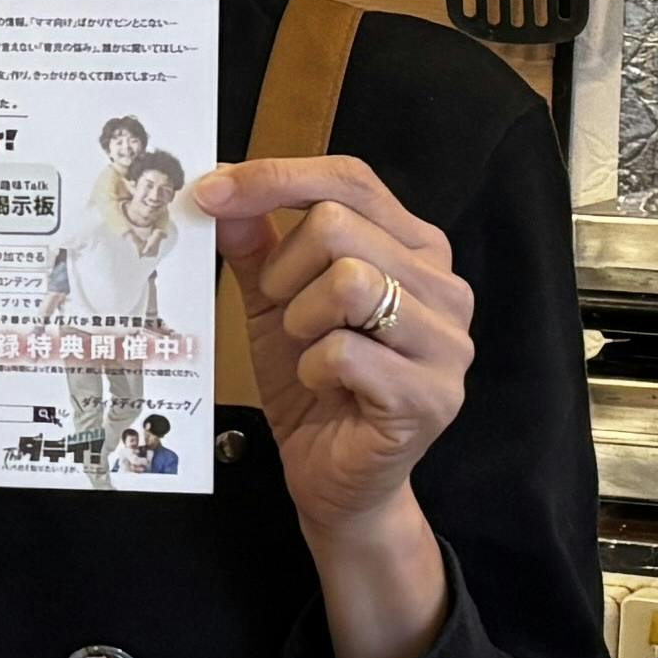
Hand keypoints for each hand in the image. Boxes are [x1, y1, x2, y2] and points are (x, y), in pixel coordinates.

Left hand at [191, 156, 478, 657]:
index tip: (209, 192)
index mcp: (414, 248)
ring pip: (349, 280)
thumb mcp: (274, 305)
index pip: (350, 179)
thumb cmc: (314, 385)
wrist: (337, 480)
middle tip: (280, 314)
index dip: (276, 178)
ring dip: (301, 319)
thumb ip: (257, 247)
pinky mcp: (431, 395)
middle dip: (284, 271)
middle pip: (339, 225)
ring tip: (306, 349)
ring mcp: (447, 342)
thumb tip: (222, 193)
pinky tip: (324, 387)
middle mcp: (444, 286)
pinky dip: (313, 368)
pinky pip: (344, 351)